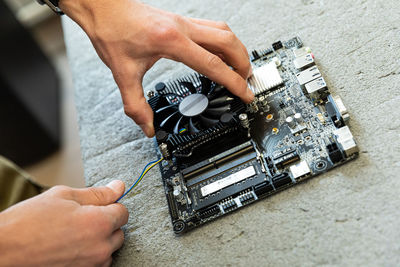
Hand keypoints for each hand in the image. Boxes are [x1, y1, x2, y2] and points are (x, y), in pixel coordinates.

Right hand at [0, 180, 127, 266]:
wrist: (3, 252)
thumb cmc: (28, 223)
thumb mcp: (63, 196)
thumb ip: (97, 193)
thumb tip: (118, 186)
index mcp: (99, 223)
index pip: (123, 212)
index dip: (112, 205)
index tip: (101, 205)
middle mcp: (100, 247)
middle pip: (118, 232)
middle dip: (106, 223)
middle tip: (82, 219)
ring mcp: (92, 265)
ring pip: (108, 250)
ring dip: (99, 241)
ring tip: (73, 235)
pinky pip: (97, 264)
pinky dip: (90, 256)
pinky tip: (70, 248)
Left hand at [59, 0, 253, 136]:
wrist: (104, 8)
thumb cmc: (112, 32)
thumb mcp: (123, 73)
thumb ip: (135, 105)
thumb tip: (147, 126)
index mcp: (172, 42)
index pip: (214, 64)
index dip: (233, 82)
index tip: (245, 94)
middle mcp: (183, 28)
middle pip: (228, 43)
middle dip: (243, 65)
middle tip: (246, 83)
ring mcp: (185, 22)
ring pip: (224, 31)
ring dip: (237, 50)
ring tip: (239, 69)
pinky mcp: (182, 21)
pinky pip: (213, 28)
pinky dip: (224, 42)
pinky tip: (221, 53)